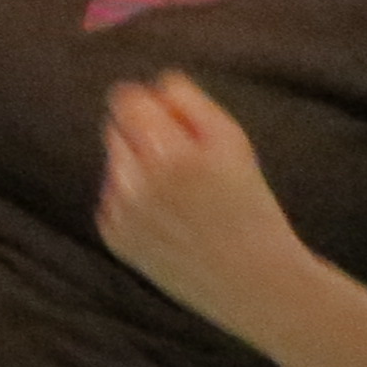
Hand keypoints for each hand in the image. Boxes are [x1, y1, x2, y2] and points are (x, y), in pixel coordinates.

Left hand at [94, 71, 309, 332]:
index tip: (160, 111)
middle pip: (115, 127)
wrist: (253, 282)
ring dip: (137, 168)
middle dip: (142, 134)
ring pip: (114, 162)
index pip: (126, 99)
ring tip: (179, 196)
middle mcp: (138, 183)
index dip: (144, 101)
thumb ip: (189, 102)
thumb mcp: (234, 143)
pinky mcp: (114, 237)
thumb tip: (151, 84)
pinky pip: (113, 197)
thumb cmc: (248, 204)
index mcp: (170, 154)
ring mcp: (121, 213)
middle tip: (182, 161)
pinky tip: (169, 220)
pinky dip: (133, 201)